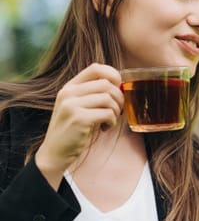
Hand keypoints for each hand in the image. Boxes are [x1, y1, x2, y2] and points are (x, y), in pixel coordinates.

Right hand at [35, 63, 123, 188]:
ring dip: (116, 111)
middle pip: (106, 84)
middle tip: (117, 111)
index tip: (118, 88)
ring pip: (109, 98)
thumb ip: (93, 93)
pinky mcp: (79, 119)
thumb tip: (121, 84)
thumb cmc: (73, 129)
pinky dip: (112, 122)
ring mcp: (72, 105)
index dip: (113, 74)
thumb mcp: (78, 106)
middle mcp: (69, 93)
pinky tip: (104, 128)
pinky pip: (108, 113)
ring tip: (110, 120)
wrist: (54, 153)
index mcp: (69, 87)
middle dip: (119, 98)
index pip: (96, 68)